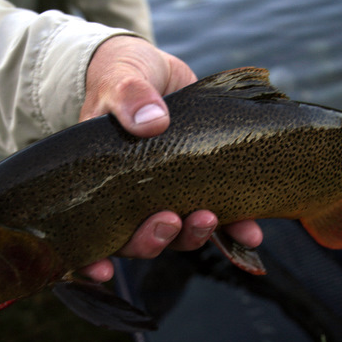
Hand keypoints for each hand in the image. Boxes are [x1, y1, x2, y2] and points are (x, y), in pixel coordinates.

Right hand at [78, 36, 261, 281]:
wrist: (156, 71)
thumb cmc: (122, 77)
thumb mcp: (119, 80)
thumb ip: (128, 98)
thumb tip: (151, 122)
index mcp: (98, 184)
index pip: (90, 233)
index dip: (91, 260)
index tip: (103, 270)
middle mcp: (130, 198)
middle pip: (136, 239)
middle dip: (153, 239)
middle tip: (169, 220)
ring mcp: (165, 194)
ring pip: (177, 233)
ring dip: (193, 235)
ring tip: (208, 218)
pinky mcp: (199, 184)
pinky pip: (216, 216)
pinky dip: (234, 229)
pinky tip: (251, 234)